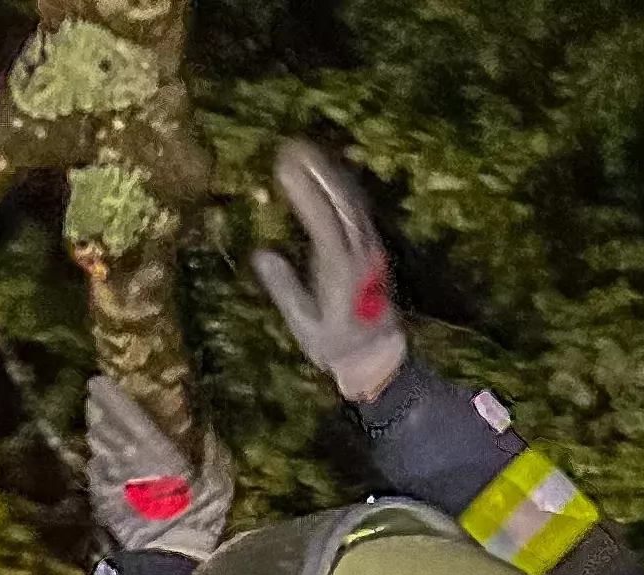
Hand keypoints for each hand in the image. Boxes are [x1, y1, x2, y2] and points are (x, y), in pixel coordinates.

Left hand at [86, 378, 229, 559]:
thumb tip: (209, 429)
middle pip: (97, 420)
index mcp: (148, 444)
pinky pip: (96, 471)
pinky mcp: (98, 496)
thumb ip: (212, 451)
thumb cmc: (197, 517)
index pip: (115, 405)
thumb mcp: (218, 483)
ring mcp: (105, 475)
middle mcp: (119, 453)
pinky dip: (103, 466)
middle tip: (109, 407)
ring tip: (113, 437)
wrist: (166, 556)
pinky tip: (115, 472)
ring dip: (101, 437)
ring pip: (94, 444)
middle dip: (100, 411)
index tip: (103, 381)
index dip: (105, 390)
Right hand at [250, 140, 406, 401]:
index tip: (283, 166)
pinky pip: (361, 214)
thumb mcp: (304, 323)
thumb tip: (263, 253)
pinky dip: (345, 191)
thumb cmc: (336, 345)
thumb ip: (285, 288)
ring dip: (332, 176)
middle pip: (342, 205)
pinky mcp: (376, 254)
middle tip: (291, 146)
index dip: (305, 191)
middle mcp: (361, 256)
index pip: (323, 221)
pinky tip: (332, 175)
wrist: (380, 358)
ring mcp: (371, 253)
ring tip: (307, 150)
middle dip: (317, 173)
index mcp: (340, 270)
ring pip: (354, 206)